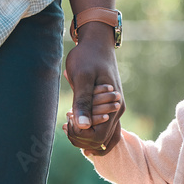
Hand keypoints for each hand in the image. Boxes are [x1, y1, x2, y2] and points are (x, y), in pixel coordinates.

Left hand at [64, 22, 124, 154]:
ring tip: (69, 122)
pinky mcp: (109, 106)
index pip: (98, 137)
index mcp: (114, 107)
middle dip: (81, 137)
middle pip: (101, 141)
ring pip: (103, 137)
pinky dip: (89, 130)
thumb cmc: (88, 57)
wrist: (97, 43)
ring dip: (85, 136)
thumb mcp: (82, 77)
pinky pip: (102, 127)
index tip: (68, 119)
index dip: (80, 135)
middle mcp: (117, 111)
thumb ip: (83, 101)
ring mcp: (115, 109)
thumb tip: (83, 126)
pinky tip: (76, 122)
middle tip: (66, 121)